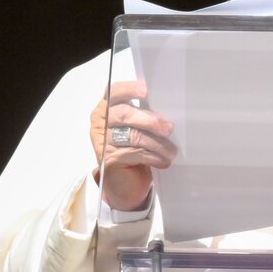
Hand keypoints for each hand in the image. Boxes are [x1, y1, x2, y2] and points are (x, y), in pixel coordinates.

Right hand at [90, 81, 175, 210]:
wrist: (124, 181)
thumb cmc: (134, 147)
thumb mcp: (139, 126)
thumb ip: (145, 114)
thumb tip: (170, 109)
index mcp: (107, 106)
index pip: (115, 92)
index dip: (130, 89)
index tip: (146, 92)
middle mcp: (101, 121)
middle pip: (124, 114)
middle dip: (149, 120)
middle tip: (168, 129)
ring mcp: (103, 141)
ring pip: (132, 136)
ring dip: (156, 144)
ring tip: (171, 151)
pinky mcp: (108, 159)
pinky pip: (134, 153)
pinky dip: (152, 157)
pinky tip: (162, 161)